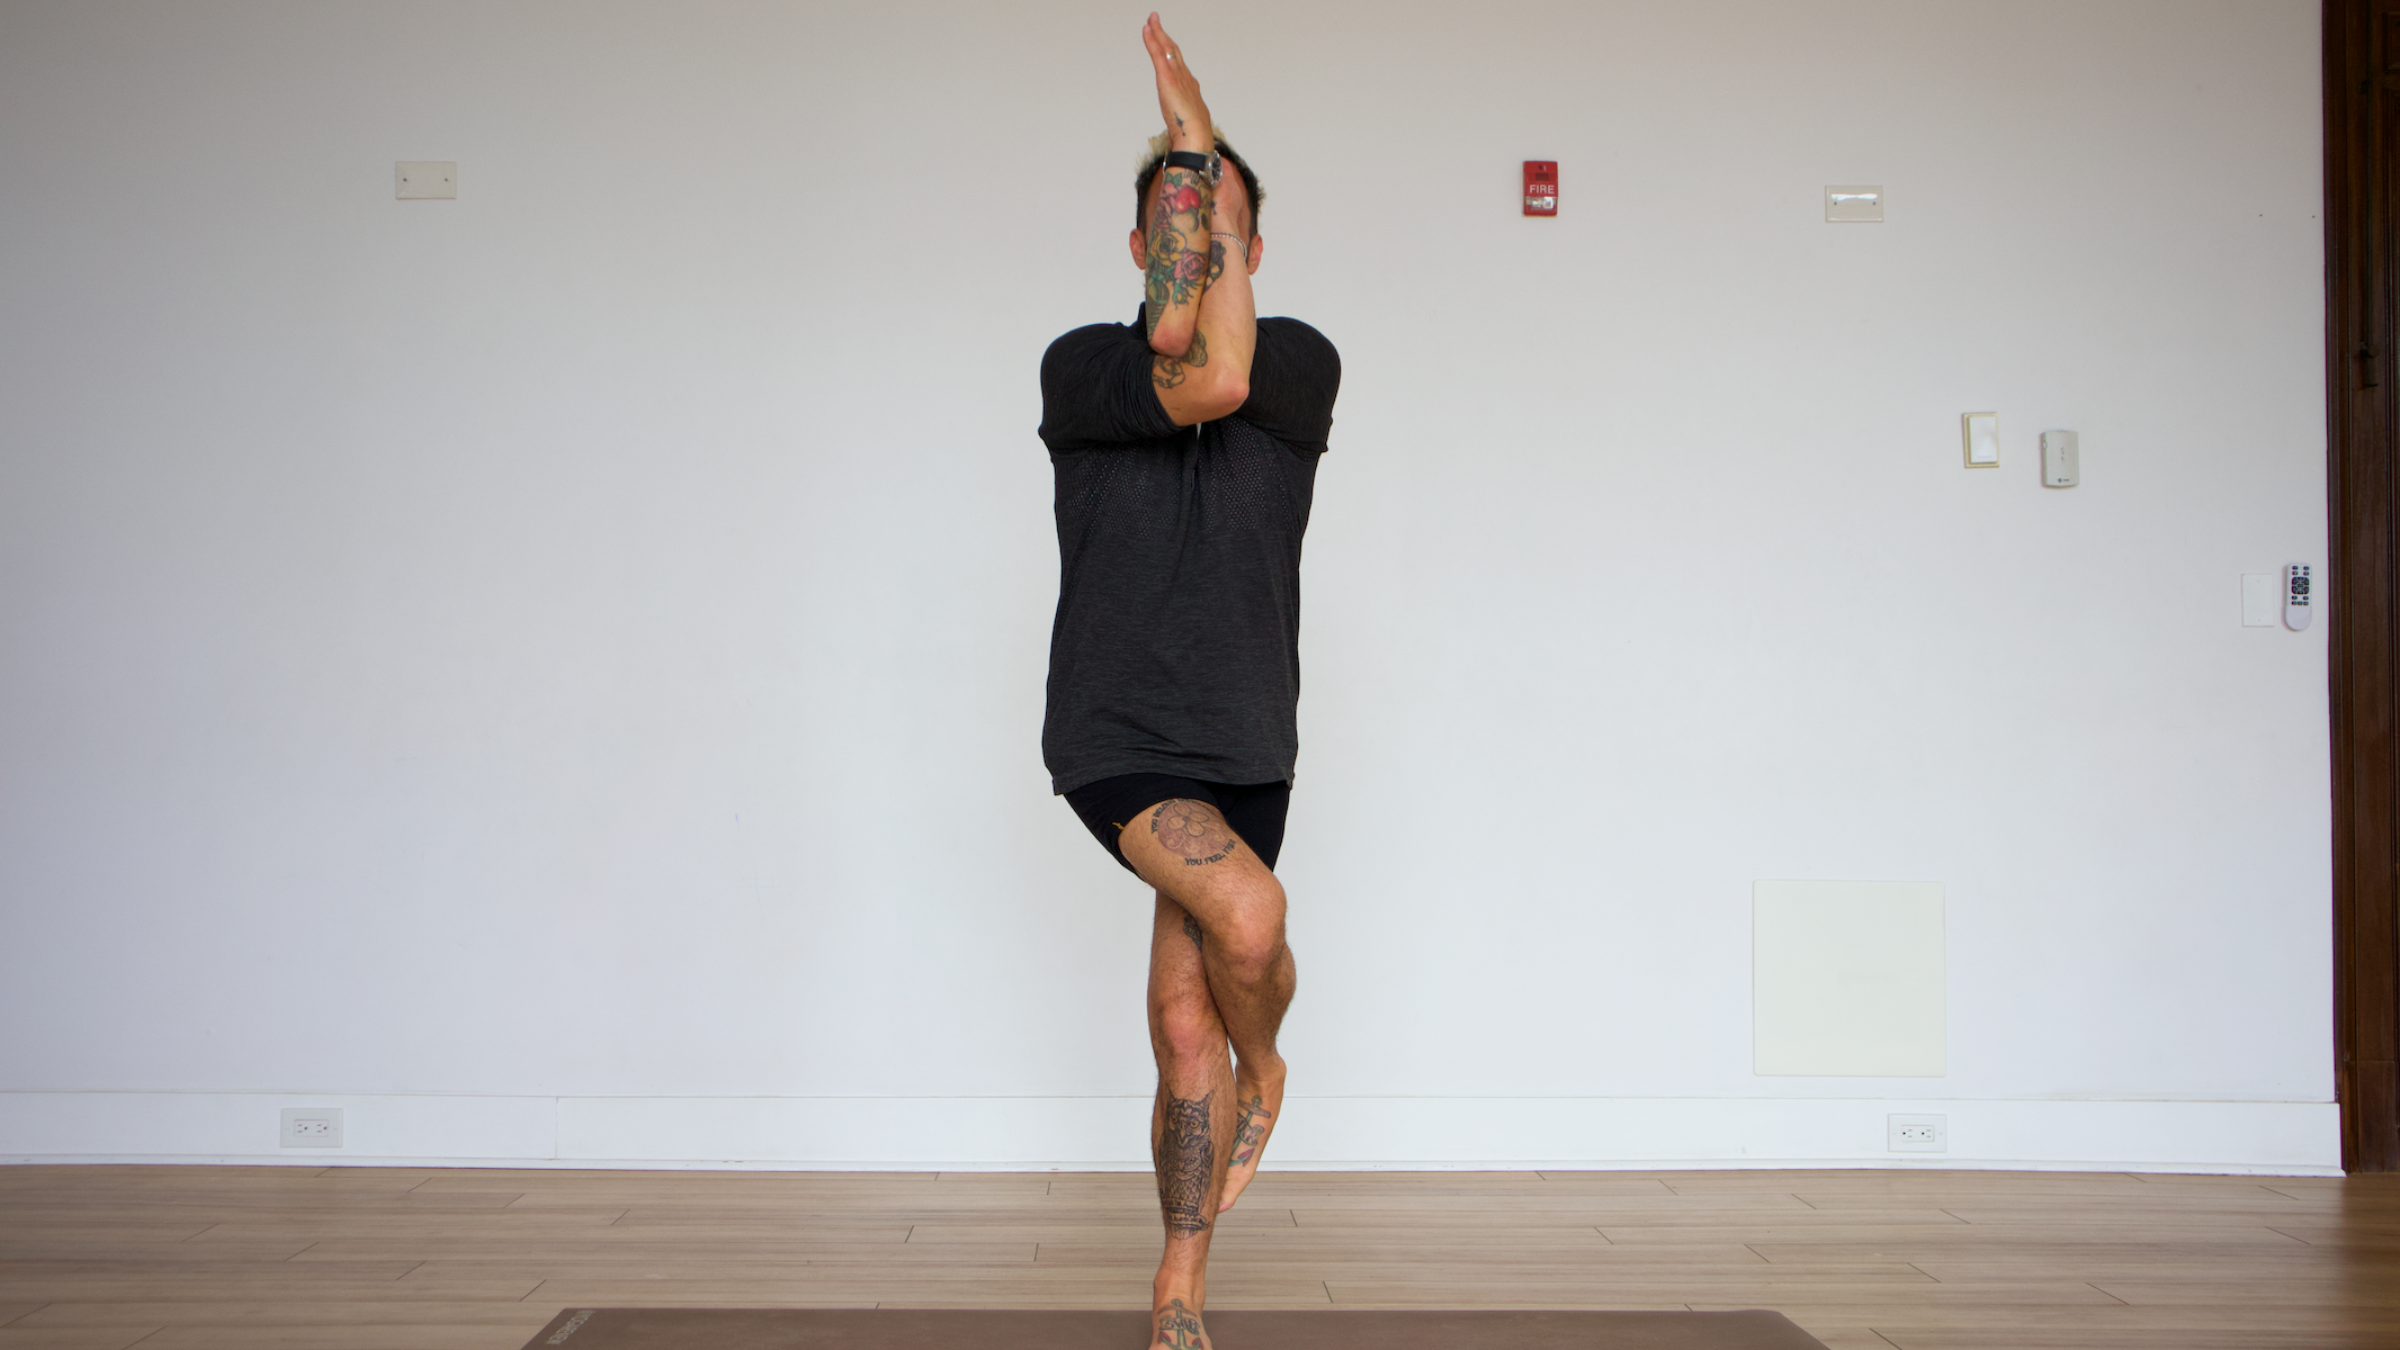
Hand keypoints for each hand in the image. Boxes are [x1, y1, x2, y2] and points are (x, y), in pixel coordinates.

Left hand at [1142, 13, 1211, 150]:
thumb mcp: (1187, 122)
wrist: (1196, 137)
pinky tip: (1147, 29)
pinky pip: (1158, 54)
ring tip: (1151, 19)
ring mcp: (1177, 76)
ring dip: (1158, 32)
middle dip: (1164, 35)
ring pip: (1166, 48)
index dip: (1171, 51)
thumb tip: (1180, 125)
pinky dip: (1152, 40)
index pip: (1178, 64)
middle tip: (1156, 21)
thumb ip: (1183, 118)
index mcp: (1190, 87)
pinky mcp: (1168, 78)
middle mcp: (1185, 77)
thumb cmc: (1193, 135)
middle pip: (1173, 50)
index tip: (1166, 42)